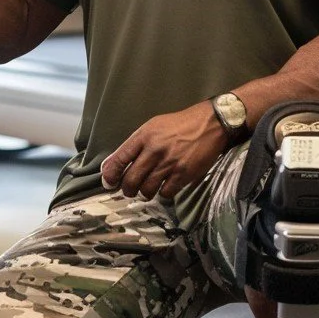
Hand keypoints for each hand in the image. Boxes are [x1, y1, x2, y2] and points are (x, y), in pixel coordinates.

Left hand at [100, 103, 227, 199]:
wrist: (210, 123)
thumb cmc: (178, 125)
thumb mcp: (152, 126)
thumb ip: (134, 145)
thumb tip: (112, 164)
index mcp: (144, 136)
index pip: (119, 159)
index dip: (110, 174)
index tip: (108, 182)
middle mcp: (154, 150)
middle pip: (131, 180)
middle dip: (127, 189)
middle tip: (129, 190)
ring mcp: (169, 163)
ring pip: (147, 190)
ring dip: (144, 193)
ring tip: (147, 189)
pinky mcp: (184, 174)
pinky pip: (165, 193)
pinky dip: (163, 193)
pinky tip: (165, 186)